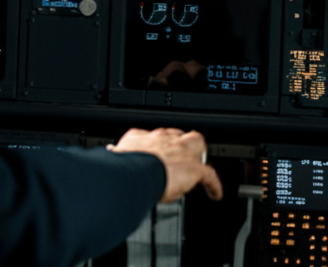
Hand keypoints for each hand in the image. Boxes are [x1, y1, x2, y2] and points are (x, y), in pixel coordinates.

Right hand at [108, 127, 223, 202]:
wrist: (133, 173)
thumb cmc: (122, 168)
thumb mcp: (117, 157)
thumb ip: (119, 157)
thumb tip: (113, 163)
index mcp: (141, 138)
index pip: (154, 136)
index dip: (160, 144)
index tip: (158, 151)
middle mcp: (161, 140)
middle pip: (177, 134)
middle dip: (181, 142)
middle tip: (181, 156)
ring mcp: (179, 151)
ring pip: (196, 144)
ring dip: (197, 155)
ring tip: (199, 167)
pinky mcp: (192, 167)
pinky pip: (209, 175)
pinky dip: (213, 185)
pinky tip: (215, 193)